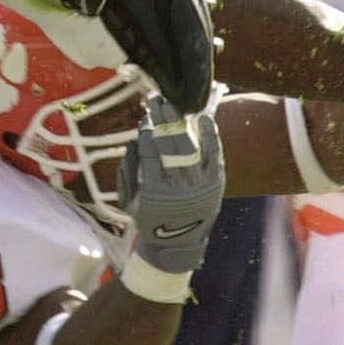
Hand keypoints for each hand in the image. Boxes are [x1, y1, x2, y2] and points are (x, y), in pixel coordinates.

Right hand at [116, 96, 224, 274]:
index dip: (147, 131)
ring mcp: (198, 184)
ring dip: (179, 121)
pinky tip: (203, 117)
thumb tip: (136, 138)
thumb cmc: (149, 219)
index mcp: (152, 190)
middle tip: (156, 99)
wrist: (178, 245)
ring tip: (171, 104)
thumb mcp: (129, 199)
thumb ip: (129, 168)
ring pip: (188, 145)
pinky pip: (213, 153)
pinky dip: (209, 134)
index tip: (144, 118)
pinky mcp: (214, 182)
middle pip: (169, 142)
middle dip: (161, 117)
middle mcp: (176, 186)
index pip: (149, 151)